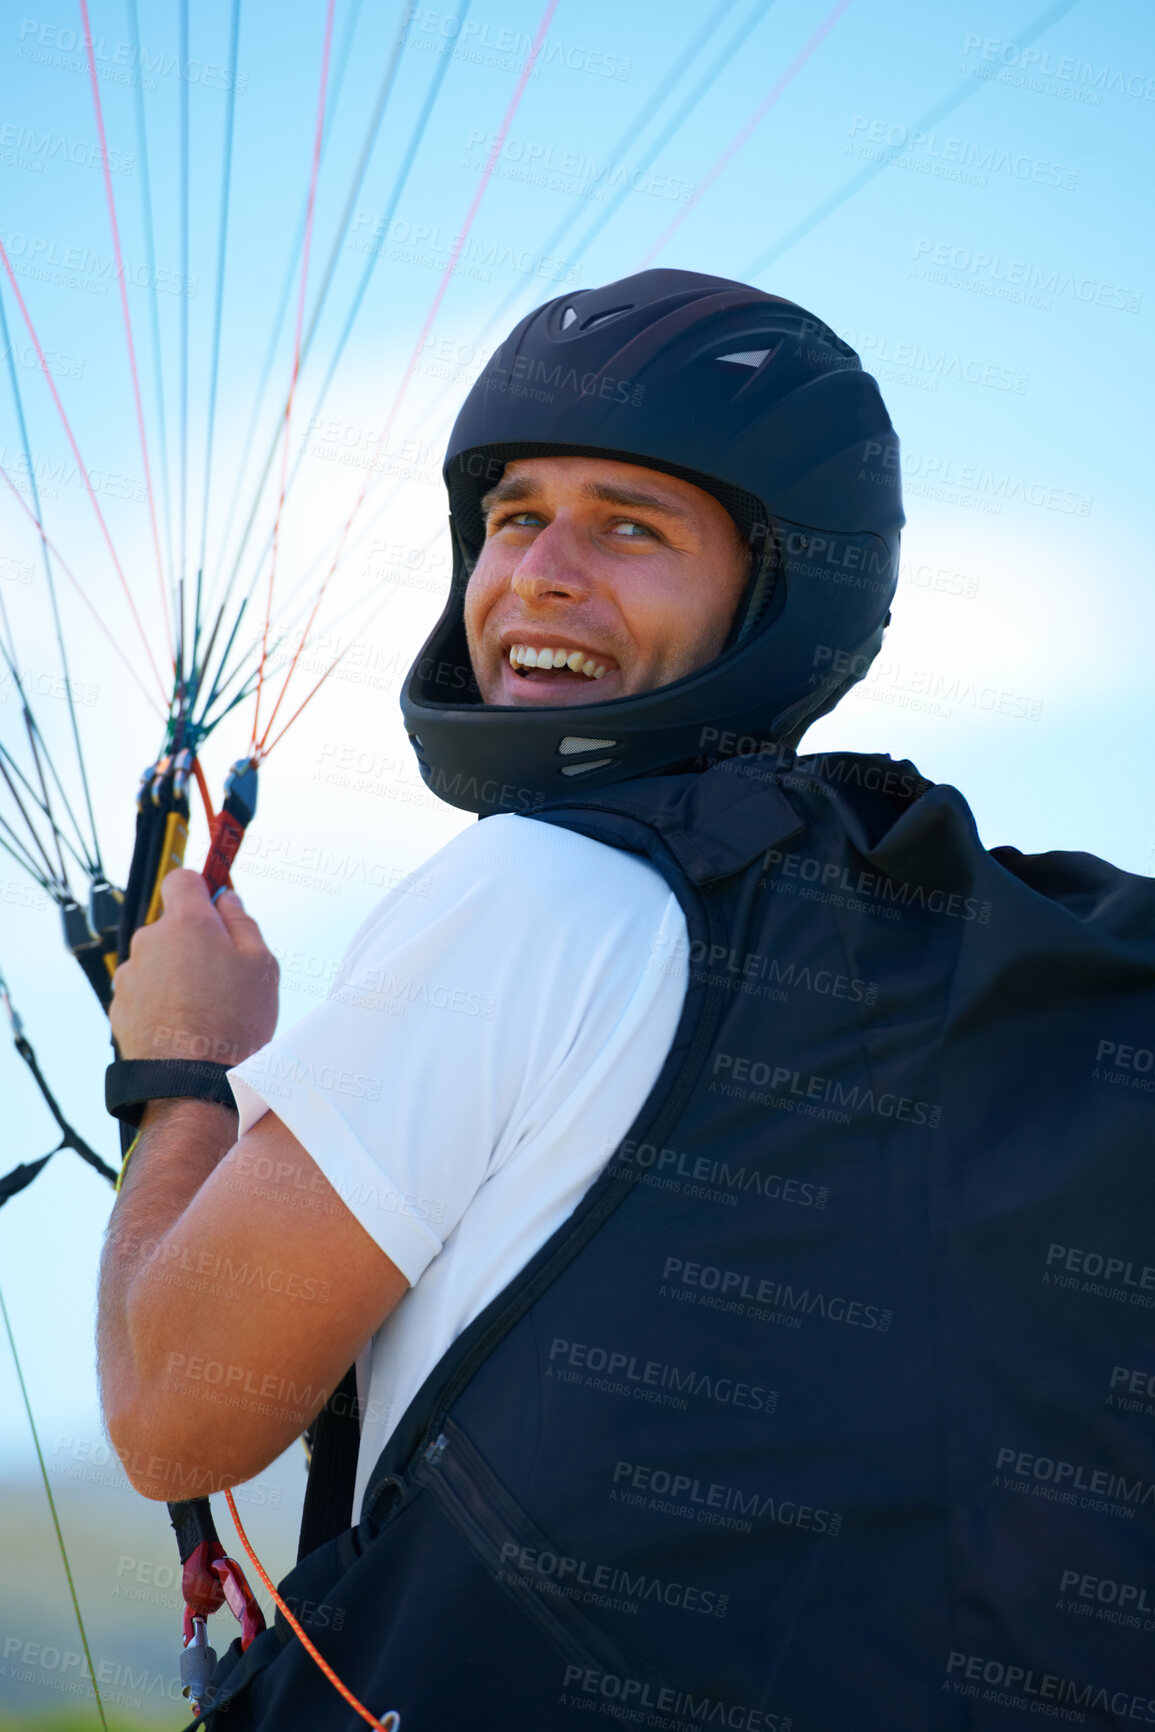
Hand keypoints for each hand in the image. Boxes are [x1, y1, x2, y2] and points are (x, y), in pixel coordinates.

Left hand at [110, 869, 278, 1065]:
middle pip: (171, 925)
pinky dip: (161, 1000)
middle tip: (222, 974)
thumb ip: (243, 922)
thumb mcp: (262, 964)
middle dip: (193, 941)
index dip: (200, 889)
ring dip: (175, 972)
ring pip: (157, 959)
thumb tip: (227, 901)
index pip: (182, 878)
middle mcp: (149, 941)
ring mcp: (130, 974)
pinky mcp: (119, 1005)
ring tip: (203, 1008)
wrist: (193, 1081)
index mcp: (186, 922)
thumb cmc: (236, 1021)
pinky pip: (144, 990)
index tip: (215, 907)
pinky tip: (183, 1024)